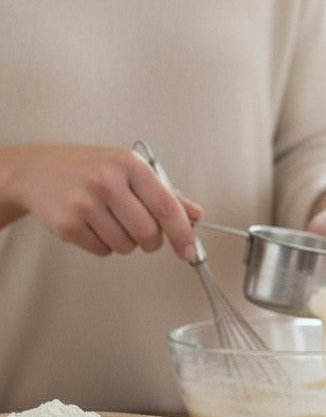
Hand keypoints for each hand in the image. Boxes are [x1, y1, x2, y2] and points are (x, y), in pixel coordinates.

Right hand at [0, 144, 200, 259]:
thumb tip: (196, 215)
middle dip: (152, 241)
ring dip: (126, 243)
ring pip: (126, 245)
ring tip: (112, 221)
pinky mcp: (67, 224)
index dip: (182, 233)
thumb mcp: (131, 170)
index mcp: (130, 165)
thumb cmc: (92, 169)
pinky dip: (104, 245)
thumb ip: (166, 194)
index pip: (166, 205)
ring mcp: (84, 202)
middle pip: (147, 232)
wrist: (39, 170)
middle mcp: (107, 181)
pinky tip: (94, 225)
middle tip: (145, 234)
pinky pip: (102, 251)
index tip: (191, 251)